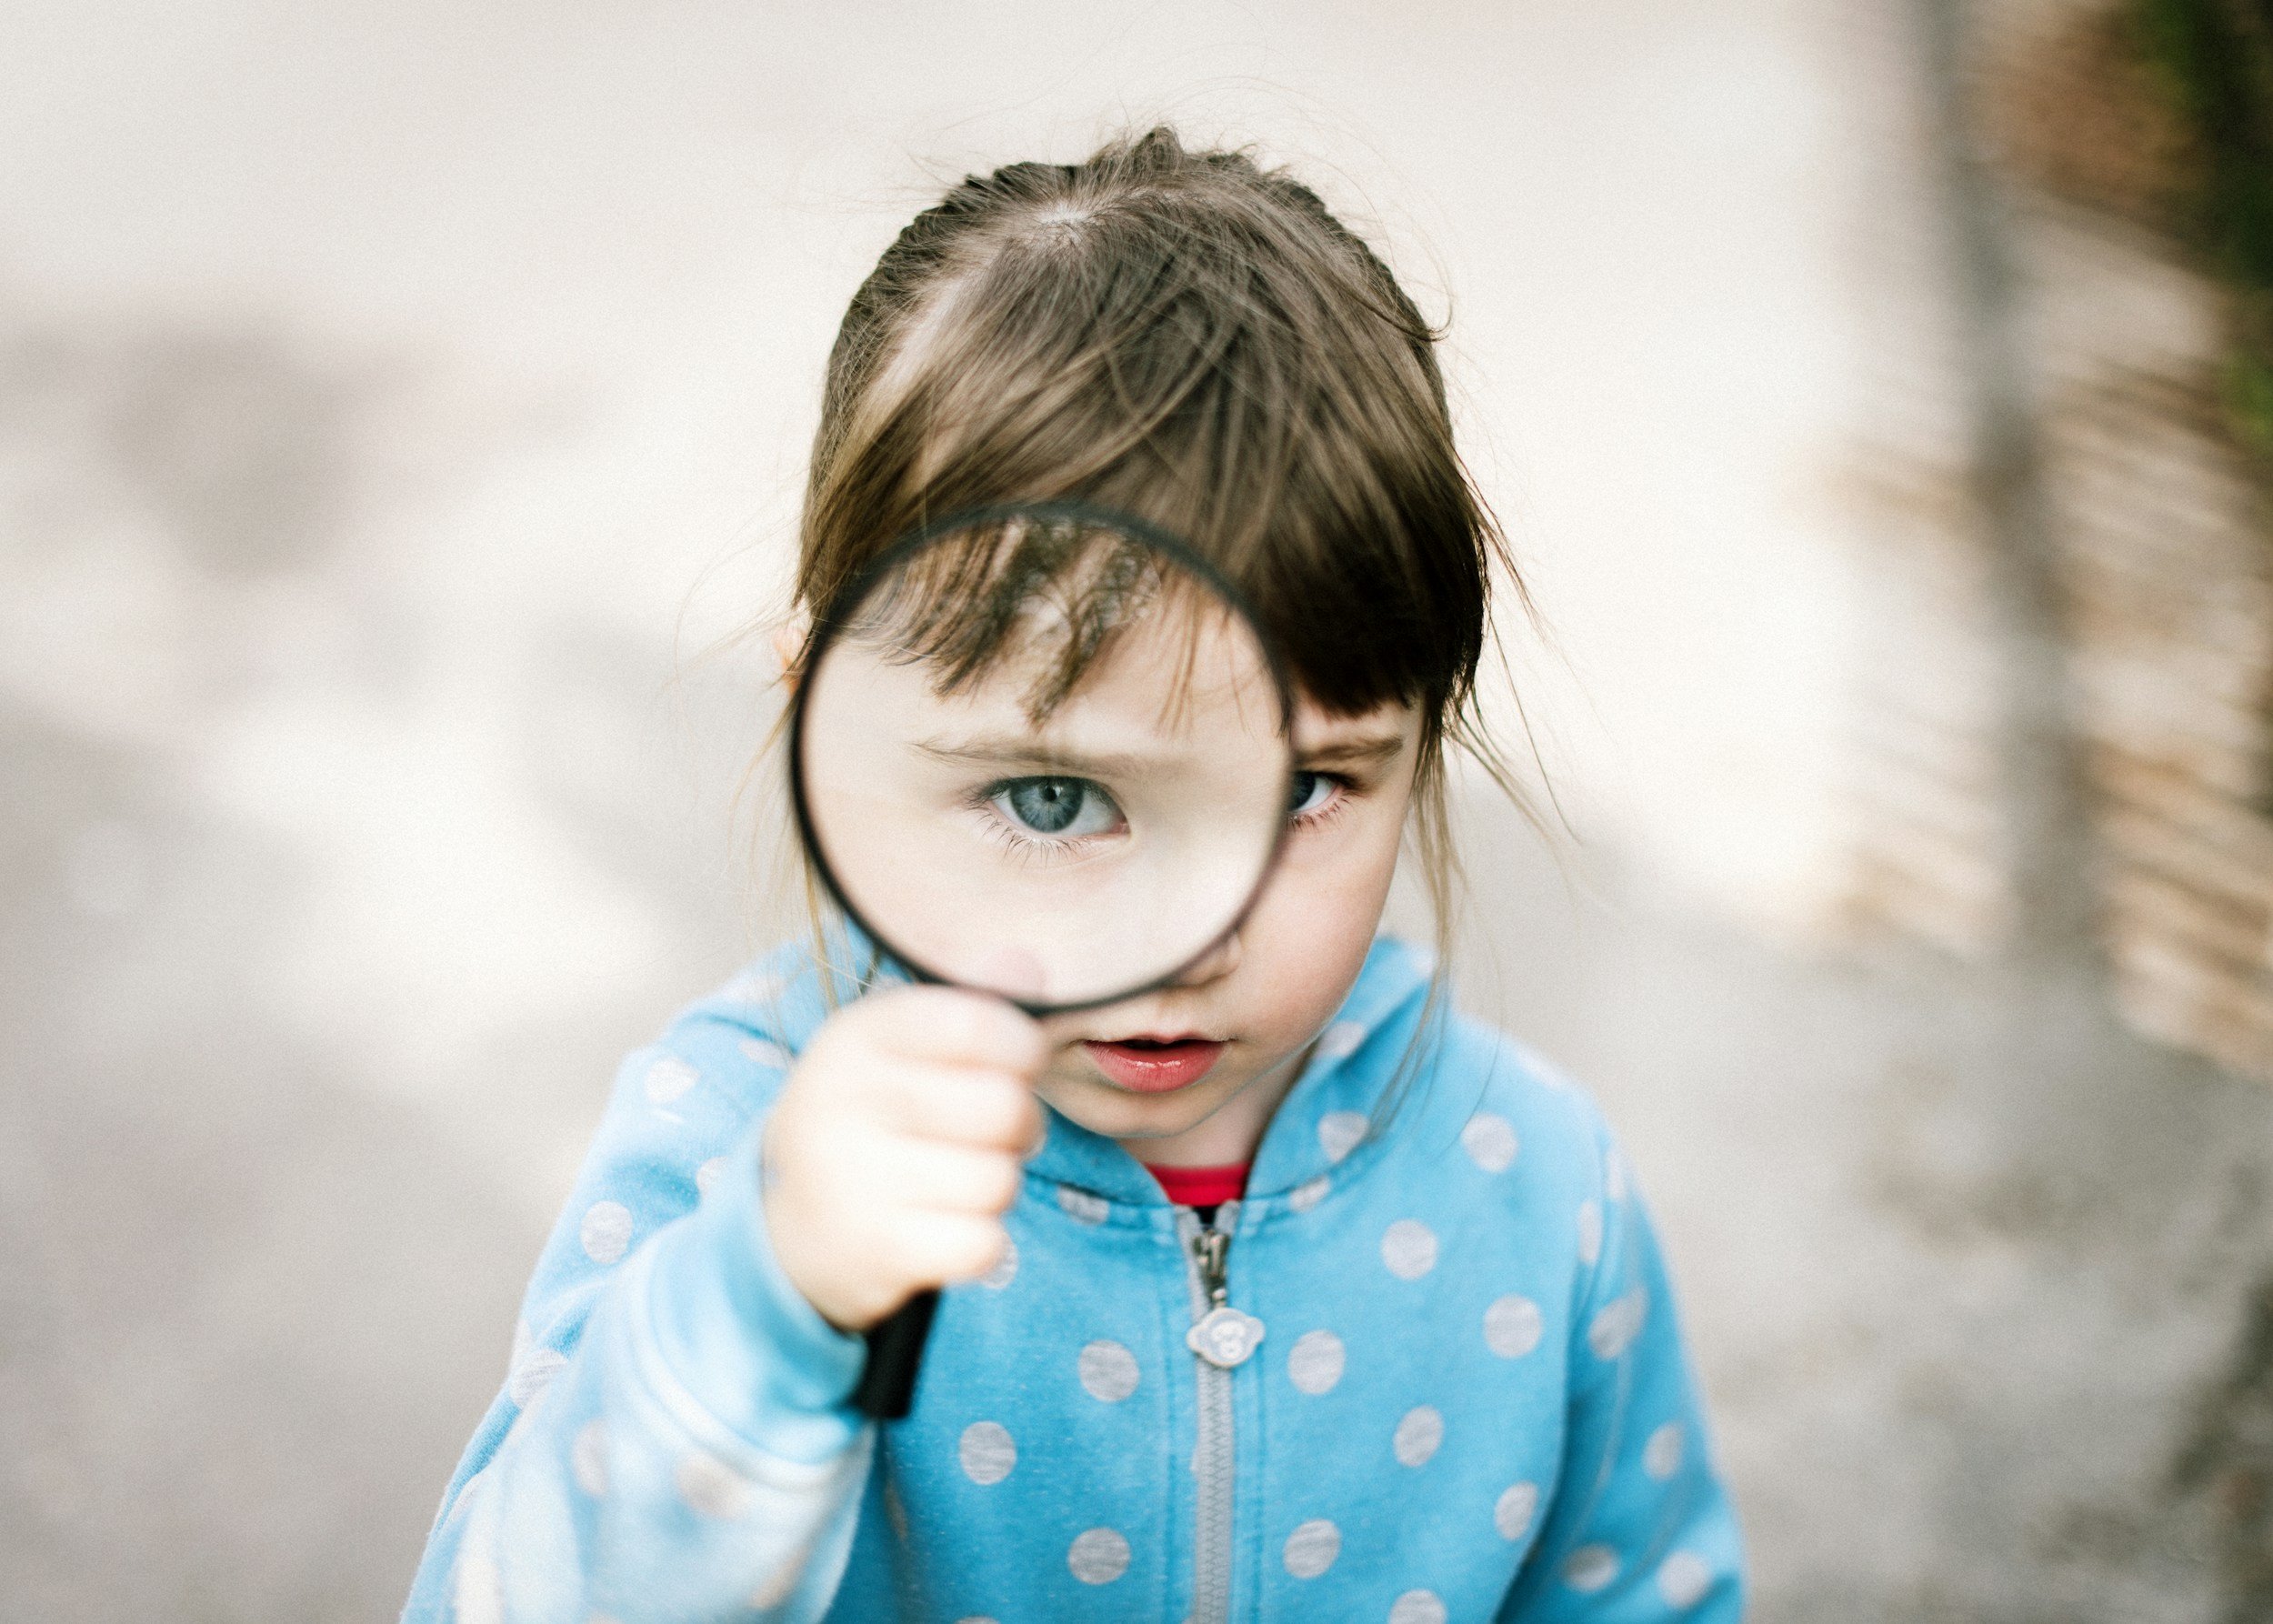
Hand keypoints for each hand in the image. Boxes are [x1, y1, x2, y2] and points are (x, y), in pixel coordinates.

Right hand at [760, 985, 1047, 1331]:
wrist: (790, 1229)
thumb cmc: (873, 1120)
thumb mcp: (901, 1049)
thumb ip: (970, 1003)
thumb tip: (1028, 962)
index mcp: (856, 1036)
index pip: (976, 1023)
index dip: (1024, 1046)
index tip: (1023, 1061)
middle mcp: (843, 1100)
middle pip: (1003, 1106)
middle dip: (1021, 1125)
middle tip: (993, 1133)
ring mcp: (852, 1177)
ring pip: (999, 1180)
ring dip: (997, 1186)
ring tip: (958, 1179)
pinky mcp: (872, 1249)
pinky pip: (984, 1244)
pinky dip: (981, 1242)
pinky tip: (945, 1227)